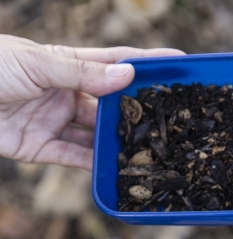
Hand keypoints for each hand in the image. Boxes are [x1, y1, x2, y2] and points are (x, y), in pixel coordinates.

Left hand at [0, 35, 182, 169]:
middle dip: (134, 111)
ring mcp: (55, 122)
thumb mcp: (39, 64)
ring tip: (145, 150)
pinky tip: (115, 169)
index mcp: (66, 65)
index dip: (145, 63)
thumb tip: (127, 75)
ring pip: (94, 135)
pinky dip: (93, 164)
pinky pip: (74, 157)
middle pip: (108, 105)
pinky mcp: (42, 148)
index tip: (178, 64)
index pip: (114, 62)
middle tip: (166, 120)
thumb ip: (83, 73)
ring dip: (116, 143)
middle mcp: (65, 93)